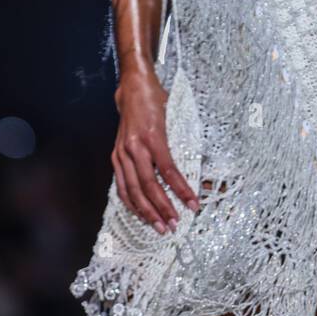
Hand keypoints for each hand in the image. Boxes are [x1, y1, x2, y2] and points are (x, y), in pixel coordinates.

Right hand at [113, 69, 200, 234]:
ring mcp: (122, 153)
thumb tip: (200, 170)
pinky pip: (121, 185)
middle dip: (162, 208)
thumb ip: (183, 143)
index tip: (193, 204)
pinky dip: (131, 203)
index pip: (168, 170)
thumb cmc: (157, 102)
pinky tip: (141, 214)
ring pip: (132, 190)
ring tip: (160, 227)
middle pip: (148, 185)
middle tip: (175, 224)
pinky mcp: (116, 156)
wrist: (133, 89)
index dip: (181, 190)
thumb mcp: (176, 117)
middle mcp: (134, 147)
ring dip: (146, 211)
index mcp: (153, 136)